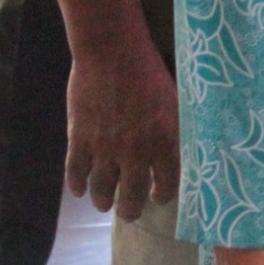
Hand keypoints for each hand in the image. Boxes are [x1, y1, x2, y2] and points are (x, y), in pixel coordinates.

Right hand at [66, 32, 180, 222]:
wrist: (112, 51)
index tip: (159, 197)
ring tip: (104, 204)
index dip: (162, 195)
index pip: (167, 183)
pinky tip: (78, 191)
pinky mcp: (79, 138)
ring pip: (102, 188)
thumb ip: (178, 128)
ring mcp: (105, 147)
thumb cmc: (151, 70)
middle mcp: (136, 152)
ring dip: (103, 201)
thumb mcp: (177, 100)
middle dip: (131, 209)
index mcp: (165, 141)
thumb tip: (188, 147)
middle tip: (130, 213)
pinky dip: (76, 185)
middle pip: (132, 194)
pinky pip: (75, 171)